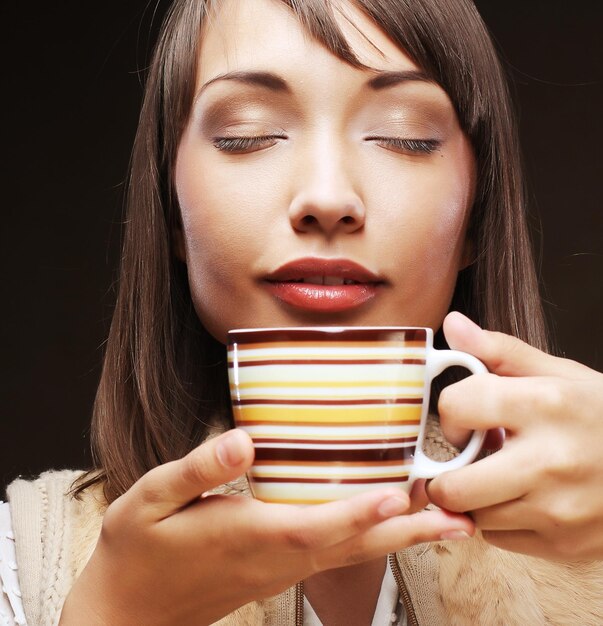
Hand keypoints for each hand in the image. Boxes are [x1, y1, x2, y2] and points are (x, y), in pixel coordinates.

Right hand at [60, 429, 472, 625]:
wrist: (132, 610)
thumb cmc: (139, 547)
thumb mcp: (151, 498)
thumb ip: (197, 469)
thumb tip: (241, 439)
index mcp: (248, 535)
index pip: (314, 525)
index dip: (359, 512)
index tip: (401, 495)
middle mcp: (277, 555)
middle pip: (352, 545)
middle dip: (407, 530)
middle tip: (460, 516)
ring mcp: (283, 567)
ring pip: (354, 553)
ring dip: (402, 537)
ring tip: (448, 522)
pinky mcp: (282, 567)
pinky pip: (339, 554)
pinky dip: (374, 539)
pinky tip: (393, 524)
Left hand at [427, 311, 602, 560]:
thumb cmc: (602, 414)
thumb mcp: (559, 373)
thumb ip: (499, 351)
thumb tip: (452, 324)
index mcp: (545, 405)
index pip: (456, 406)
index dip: (451, 411)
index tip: (466, 417)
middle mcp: (550, 461)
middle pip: (452, 487)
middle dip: (446, 473)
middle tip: (466, 458)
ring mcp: (559, 511)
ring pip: (473, 515)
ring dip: (477, 496)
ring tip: (504, 474)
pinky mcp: (566, 545)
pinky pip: (499, 539)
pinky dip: (502, 520)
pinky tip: (525, 497)